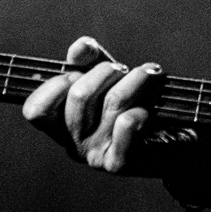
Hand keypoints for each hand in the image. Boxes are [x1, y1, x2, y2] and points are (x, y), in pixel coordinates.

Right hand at [23, 36, 184, 175]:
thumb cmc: (135, 104)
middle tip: (123, 69)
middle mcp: (73, 144)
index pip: (36, 111)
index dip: (56, 84)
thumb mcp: (109, 76)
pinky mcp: (119, 163)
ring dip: (136, 80)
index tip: (78, 73)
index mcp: (61, 127)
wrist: (174, 138)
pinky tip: (149, 109)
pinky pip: (126, 125)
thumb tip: (80, 48)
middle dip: (106, 71)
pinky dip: (141, 108)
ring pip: (112, 103)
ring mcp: (94, 156)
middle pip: (79, 96)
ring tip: (150, 74)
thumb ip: (90, 59)